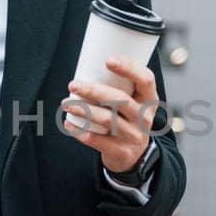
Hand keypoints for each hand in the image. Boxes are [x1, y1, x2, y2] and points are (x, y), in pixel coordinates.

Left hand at [60, 55, 157, 173]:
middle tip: (73, 84)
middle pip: (120, 99)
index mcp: (149, 99)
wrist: (135, 155)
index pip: (145, 79)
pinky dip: (80, 132)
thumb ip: (118, 86)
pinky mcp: (121, 152)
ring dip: (83, 110)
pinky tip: (68, 124)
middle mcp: (144, 117)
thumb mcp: (132, 102)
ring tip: (66, 103)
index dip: (129, 68)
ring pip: (107, 119)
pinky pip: (98, 141)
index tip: (108, 60)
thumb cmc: (126, 118)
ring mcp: (134, 136)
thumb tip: (87, 62)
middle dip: (94, 91)